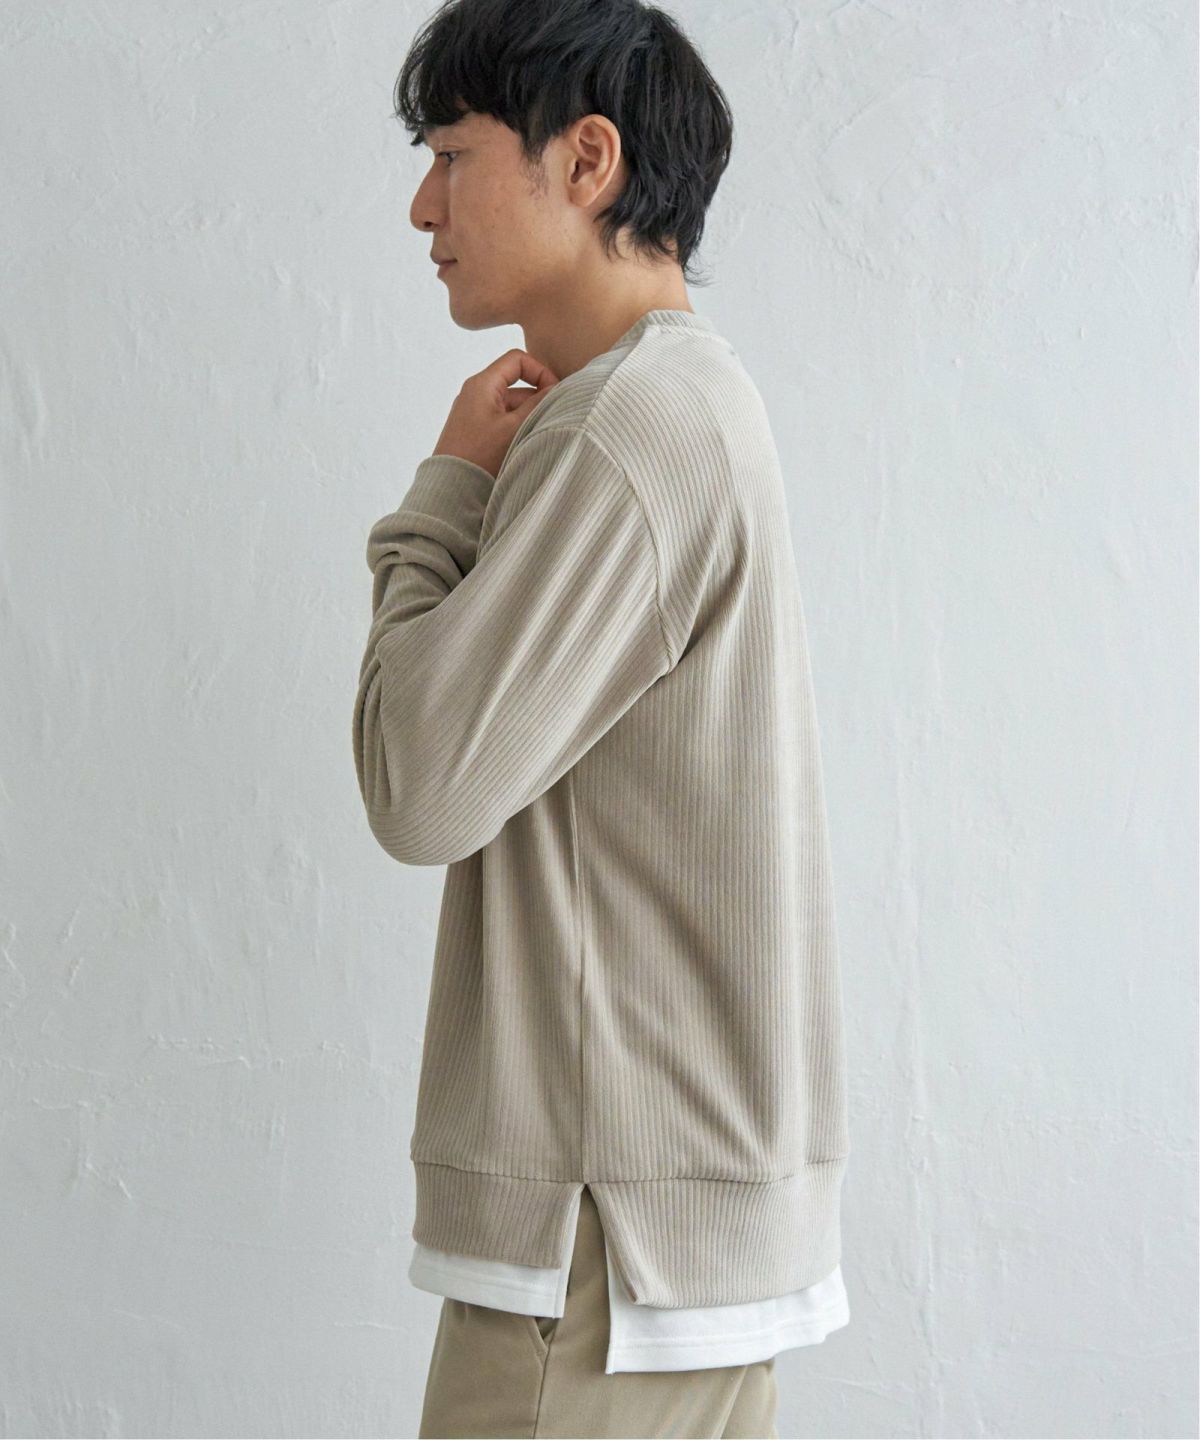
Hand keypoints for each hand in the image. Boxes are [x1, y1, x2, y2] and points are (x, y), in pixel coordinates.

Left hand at [432, 349, 559, 479]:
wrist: (451, 490)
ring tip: (540, 435)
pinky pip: (502, 421)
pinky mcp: (475, 431)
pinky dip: (517, 428)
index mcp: (482, 384)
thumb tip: (558, 389)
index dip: (540, 372)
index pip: (517, 360)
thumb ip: (538, 404)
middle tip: (554, 418)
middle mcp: (476, 394)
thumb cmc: (480, 456)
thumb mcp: (515, 426)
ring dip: (529, 416)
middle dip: (537, 399)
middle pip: (516, 384)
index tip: (555, 393)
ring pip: (511, 406)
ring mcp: (474, 413)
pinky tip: (527, 445)